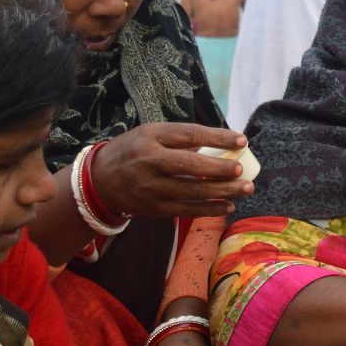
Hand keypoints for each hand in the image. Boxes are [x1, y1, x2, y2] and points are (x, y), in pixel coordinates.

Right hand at [89, 123, 254, 219]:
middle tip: (243, 170)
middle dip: (220, 169)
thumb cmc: (134, 152)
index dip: (217, 137)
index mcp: (151, 137)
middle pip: (191, 166)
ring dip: (223, 192)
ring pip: (193, 192)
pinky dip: (210, 209)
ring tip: (246, 189)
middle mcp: (150, 161)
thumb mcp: (150, 134)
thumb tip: (219, 147)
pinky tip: (228, 205)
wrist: (100, 181)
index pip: (189, 135)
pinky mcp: (155, 208)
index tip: (241, 140)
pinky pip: (187, 210)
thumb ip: (180, 139)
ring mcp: (151, 187)